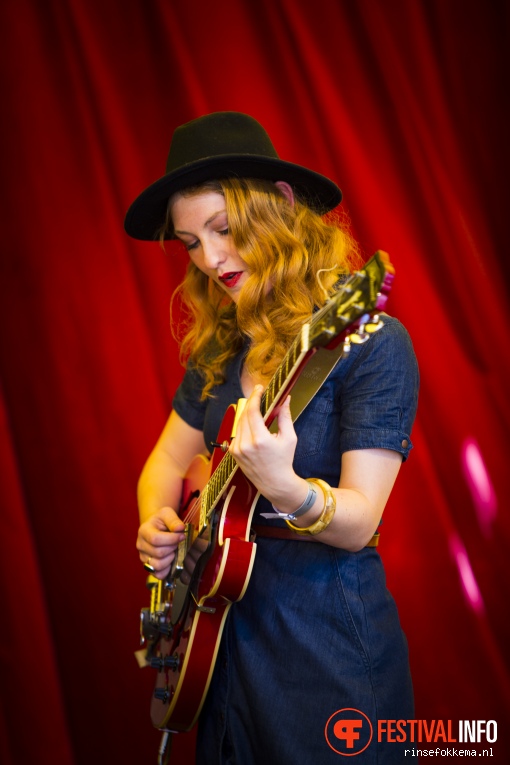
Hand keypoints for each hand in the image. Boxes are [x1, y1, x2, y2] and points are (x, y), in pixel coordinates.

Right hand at [136, 507, 185, 579]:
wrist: (156, 527)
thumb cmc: (161, 521)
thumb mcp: (167, 513)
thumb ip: (173, 520)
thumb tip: (180, 528)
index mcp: (144, 531)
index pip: (156, 539)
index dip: (171, 539)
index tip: (182, 535)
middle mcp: (141, 545)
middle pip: (158, 553)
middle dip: (172, 548)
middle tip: (177, 543)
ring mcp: (143, 557)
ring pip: (157, 565)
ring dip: (170, 559)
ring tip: (173, 551)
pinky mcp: (148, 567)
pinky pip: (158, 575)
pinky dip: (167, 570)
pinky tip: (171, 561)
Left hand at [229, 385, 306, 510]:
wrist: (274, 482)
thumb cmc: (284, 460)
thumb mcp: (289, 438)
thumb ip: (285, 417)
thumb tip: (285, 399)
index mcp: (260, 440)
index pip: (252, 411)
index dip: (255, 397)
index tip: (259, 389)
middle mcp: (245, 444)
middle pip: (244, 415)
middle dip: (251, 402)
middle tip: (259, 394)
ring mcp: (237, 449)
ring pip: (239, 423)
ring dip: (247, 413)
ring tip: (257, 408)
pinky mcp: (233, 452)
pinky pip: (237, 433)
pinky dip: (244, 425)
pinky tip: (252, 424)